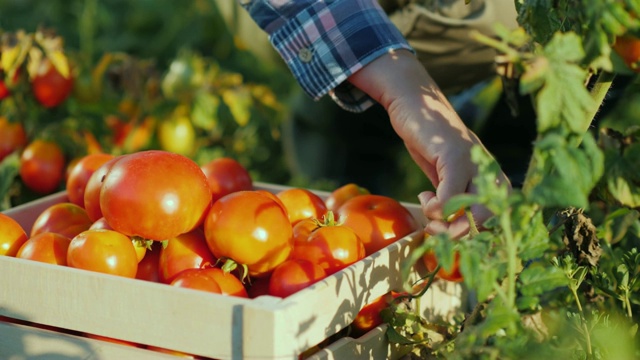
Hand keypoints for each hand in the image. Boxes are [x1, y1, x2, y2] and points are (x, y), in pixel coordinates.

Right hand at [348, 49, 510, 237]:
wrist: (416, 107)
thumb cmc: (430, 144)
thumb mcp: (444, 177)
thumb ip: (452, 199)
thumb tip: (451, 231)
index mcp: (491, 177)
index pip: (497, 218)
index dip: (473, 234)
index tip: (448, 234)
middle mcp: (489, 171)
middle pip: (488, 219)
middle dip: (460, 234)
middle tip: (437, 230)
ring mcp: (474, 162)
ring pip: (472, 211)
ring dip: (445, 224)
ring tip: (429, 213)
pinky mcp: (455, 155)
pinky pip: (451, 195)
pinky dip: (435, 206)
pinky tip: (424, 196)